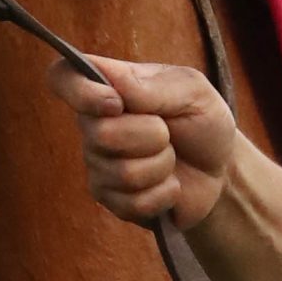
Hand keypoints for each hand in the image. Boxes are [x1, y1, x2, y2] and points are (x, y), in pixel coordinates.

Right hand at [48, 55, 238, 230]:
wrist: (220, 169)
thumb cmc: (201, 120)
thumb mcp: (193, 91)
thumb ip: (154, 85)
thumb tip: (114, 85)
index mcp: (108, 87)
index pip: (62, 78)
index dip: (79, 91)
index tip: (115, 103)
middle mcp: (94, 124)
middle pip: (100, 134)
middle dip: (151, 135)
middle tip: (168, 133)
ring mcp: (99, 164)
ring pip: (123, 172)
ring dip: (162, 166)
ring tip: (171, 158)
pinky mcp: (112, 200)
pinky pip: (133, 202)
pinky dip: (164, 193)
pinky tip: (169, 184)